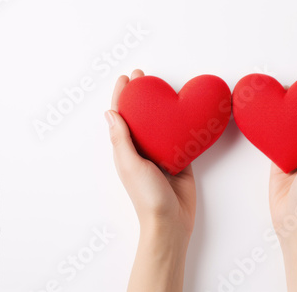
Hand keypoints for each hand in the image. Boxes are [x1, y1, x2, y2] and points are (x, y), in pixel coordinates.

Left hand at [105, 69, 195, 291]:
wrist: (171, 221)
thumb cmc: (147, 195)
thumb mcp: (130, 165)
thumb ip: (121, 139)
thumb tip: (110, 112)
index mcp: (127, 150)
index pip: (122, 117)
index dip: (123, 96)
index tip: (128, 77)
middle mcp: (143, 149)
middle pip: (142, 116)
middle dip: (142, 95)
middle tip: (146, 76)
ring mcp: (163, 154)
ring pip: (161, 124)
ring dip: (162, 106)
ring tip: (166, 87)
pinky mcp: (181, 160)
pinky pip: (182, 137)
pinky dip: (182, 123)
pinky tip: (185, 111)